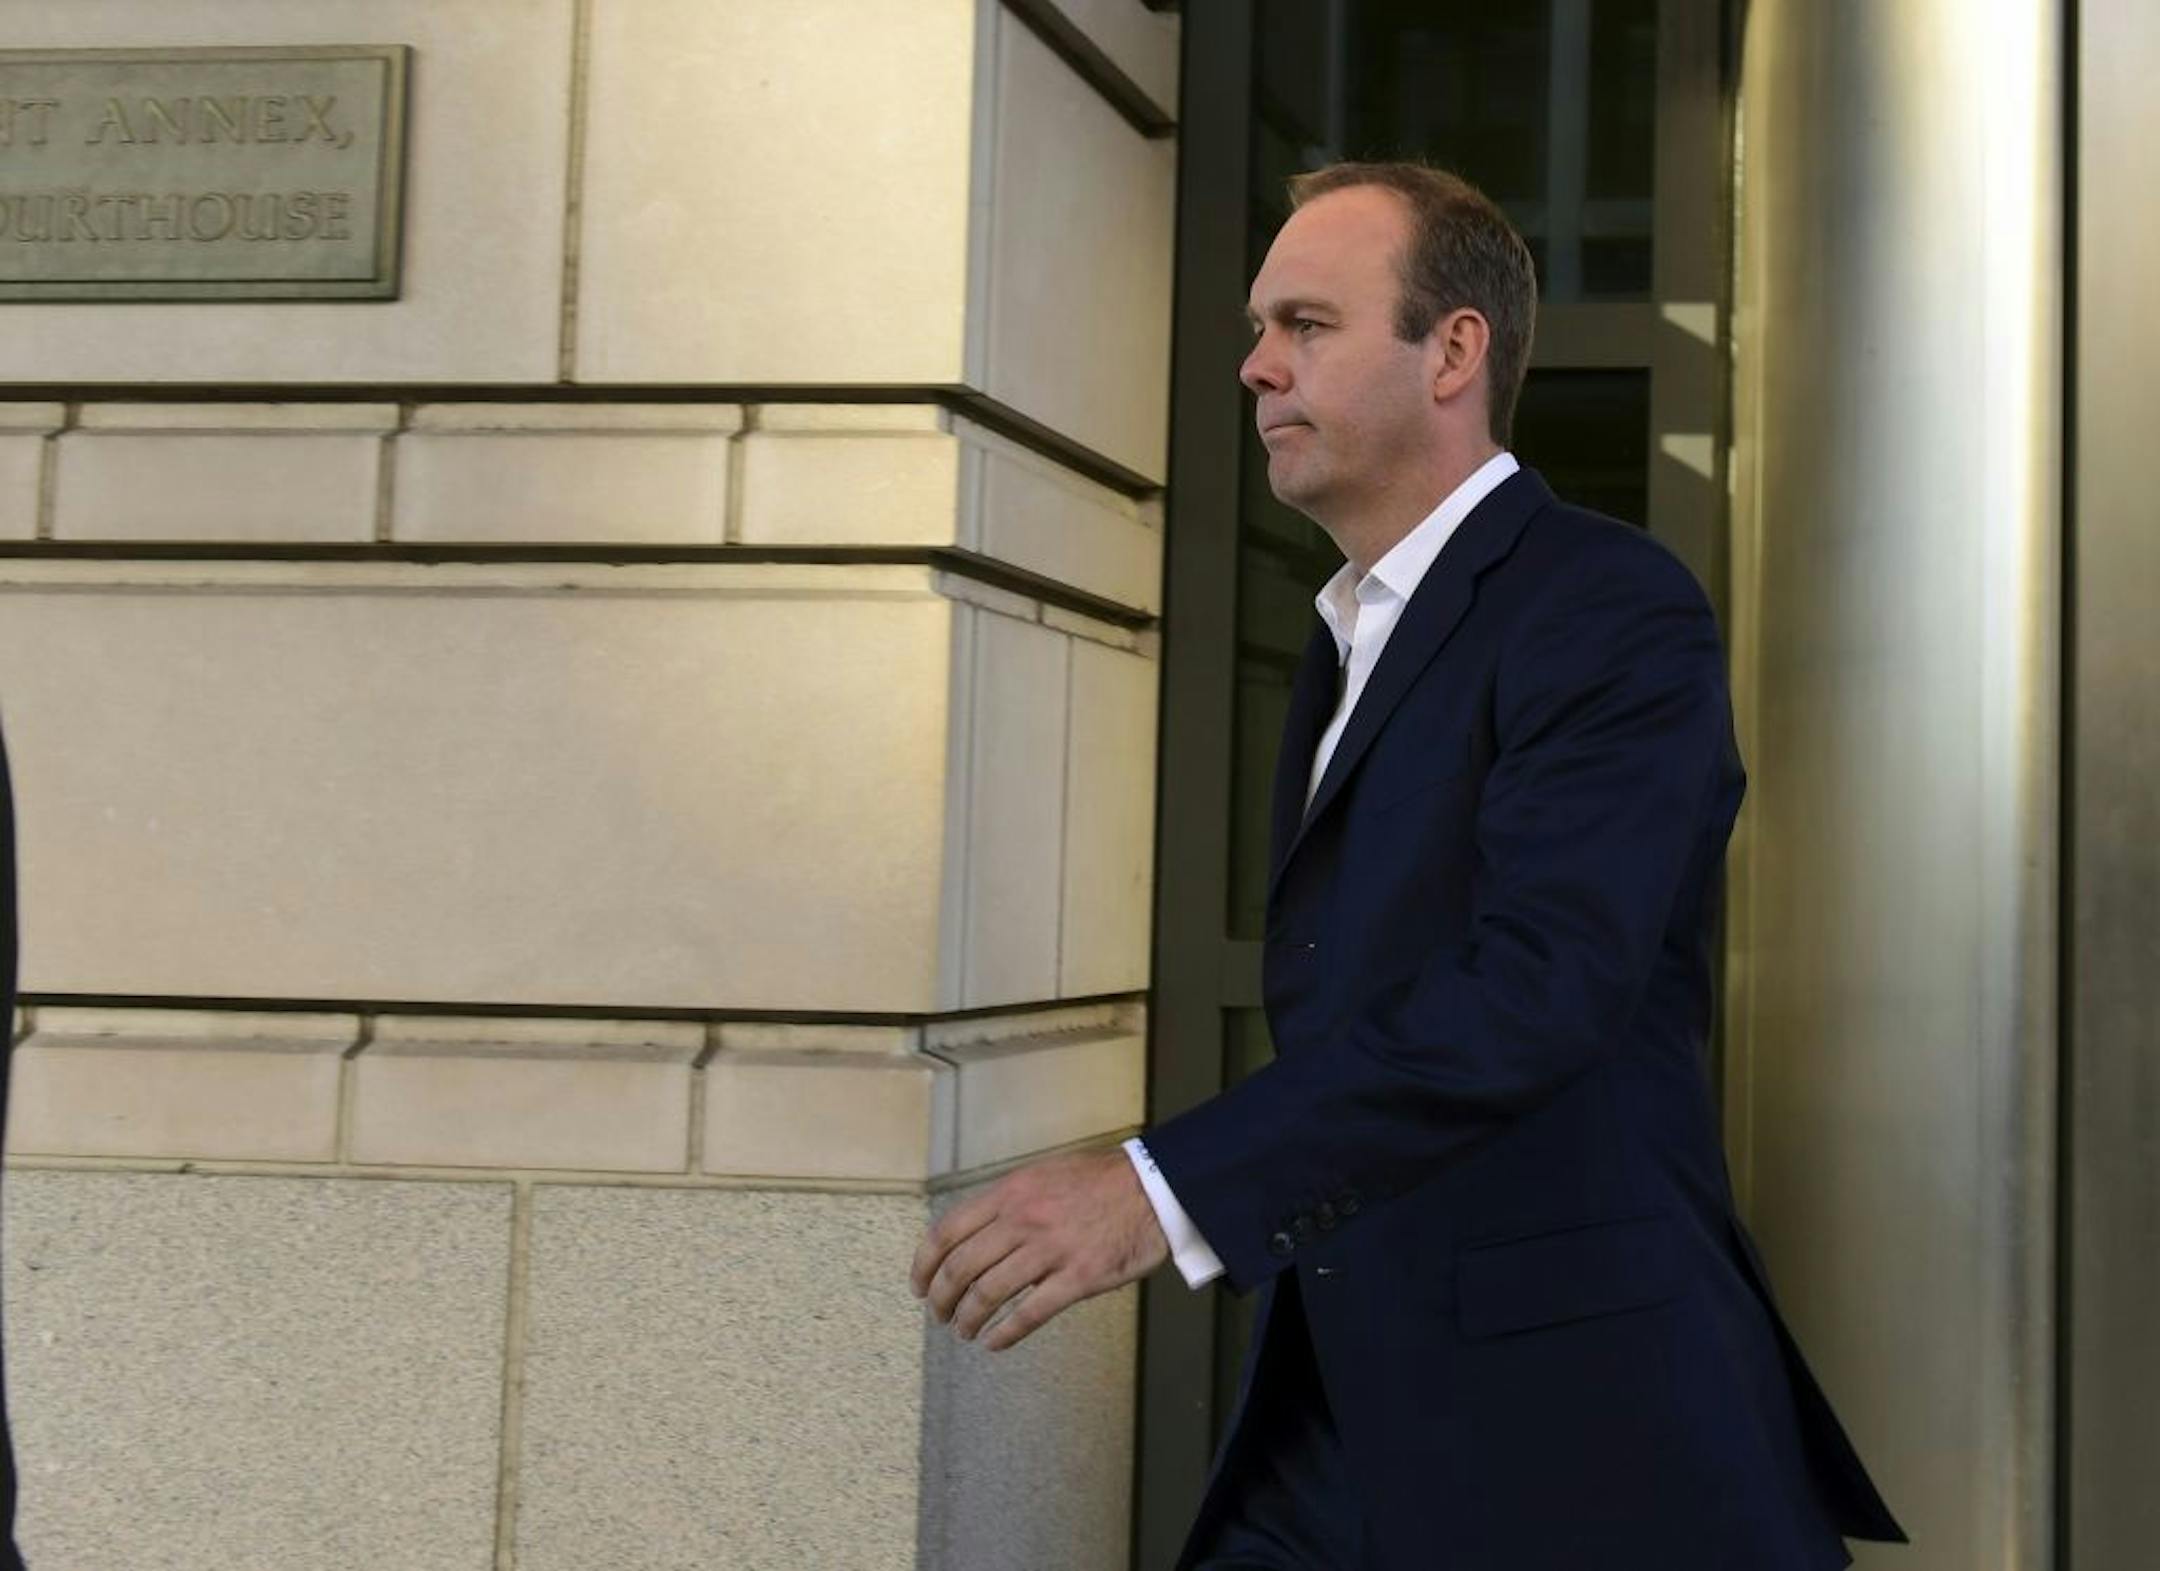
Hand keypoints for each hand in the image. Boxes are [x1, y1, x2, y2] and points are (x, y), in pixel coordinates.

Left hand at [909, 1147, 1169, 1350]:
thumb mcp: (1041, 1175)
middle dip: (942, 1299)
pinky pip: (1029, 1314)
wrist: (1152, 1188)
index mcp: (1010, 1193)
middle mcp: (1023, 1220)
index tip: (919, 1285)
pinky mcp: (1078, 1278)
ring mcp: (1050, 1251)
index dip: (924, 1265)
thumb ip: (1006, 1203)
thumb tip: (972, 1234)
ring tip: (964, 1331)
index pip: (947, 1232)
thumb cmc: (1098, 1181)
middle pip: (961, 1269)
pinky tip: (994, 1343)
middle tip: (939, 1315)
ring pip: (989, 1294)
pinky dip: (1004, 1334)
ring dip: (968, 1319)